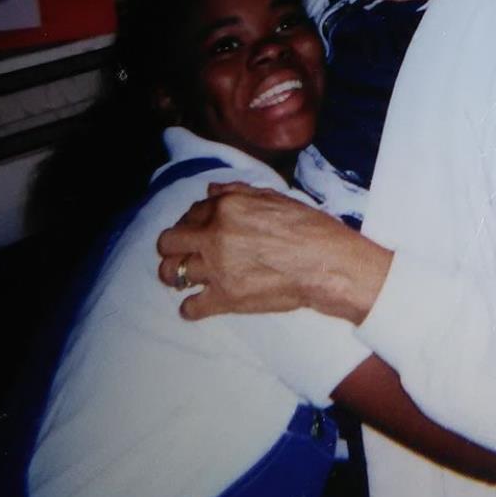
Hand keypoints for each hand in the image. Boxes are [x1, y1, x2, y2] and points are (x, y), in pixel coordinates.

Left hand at [157, 182, 391, 322]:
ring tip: (186, 279)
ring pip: (170, 273)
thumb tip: (211, 189)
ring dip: (175, 276)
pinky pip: (189, 307)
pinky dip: (191, 307)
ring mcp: (216, 269)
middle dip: (172, 248)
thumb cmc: (310, 228)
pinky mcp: (224, 298)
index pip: (191, 213)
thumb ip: (238, 192)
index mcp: (226, 207)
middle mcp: (214, 235)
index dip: (192, 222)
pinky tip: (200, 304)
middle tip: (185, 254)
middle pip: (167, 242)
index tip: (199, 232)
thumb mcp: (276, 198)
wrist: (328, 265)